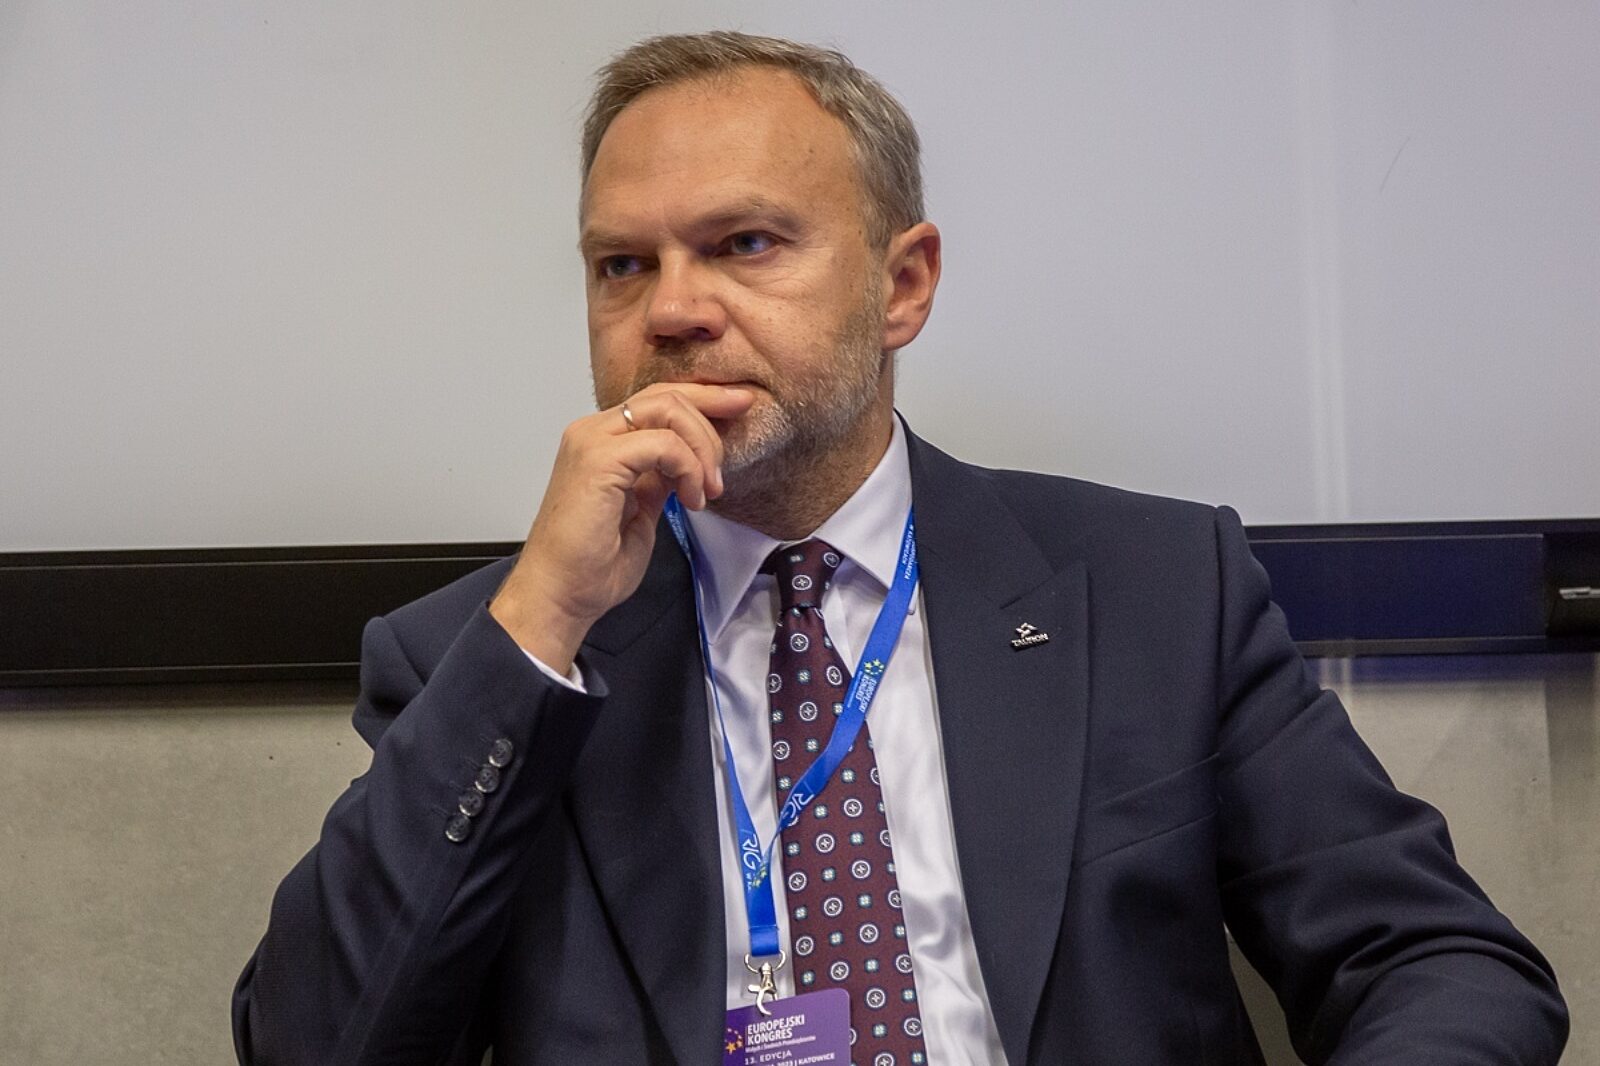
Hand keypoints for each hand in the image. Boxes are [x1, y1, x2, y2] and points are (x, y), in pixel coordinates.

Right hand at [489, 383, 755, 671]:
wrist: (561, 596)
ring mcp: (593, 442)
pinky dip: (688, 468)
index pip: (657, 399)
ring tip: (708, 490)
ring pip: (667, 409)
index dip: (703, 399)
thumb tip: (686, 463)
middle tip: (727, 462)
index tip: (740, 407)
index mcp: (600, 441)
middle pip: (665, 395)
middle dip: (712, 413)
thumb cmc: (592, 565)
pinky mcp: (599, 461)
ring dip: (702, 448)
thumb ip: (658, 477)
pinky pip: (664, 443)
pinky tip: (691, 500)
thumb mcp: (640, 508)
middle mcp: (592, 432)